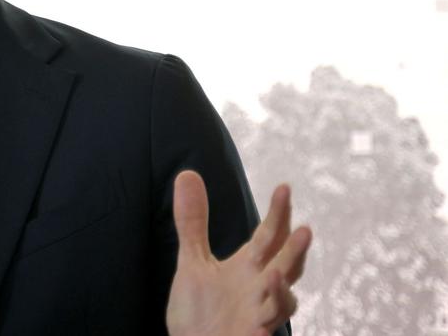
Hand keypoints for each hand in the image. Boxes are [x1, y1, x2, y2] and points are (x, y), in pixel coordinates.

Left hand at [166, 170, 312, 335]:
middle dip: (295, 248)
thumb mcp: (192, 261)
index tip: (284, 187)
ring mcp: (260, 313)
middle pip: (285, 264)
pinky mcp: (254, 334)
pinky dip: (269, 318)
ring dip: (285, 284)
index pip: (269, 236)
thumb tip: (187, 173)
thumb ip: (193, 222)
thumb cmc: (199, 309)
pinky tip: (267, 307)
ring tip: (282, 266)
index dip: (278, 214)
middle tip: (305, 228)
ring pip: (284, 299)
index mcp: (249, 267)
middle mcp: (260, 287)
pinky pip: (267, 327)